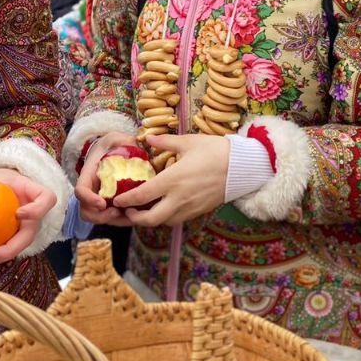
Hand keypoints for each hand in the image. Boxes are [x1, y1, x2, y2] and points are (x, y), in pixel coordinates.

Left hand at [0, 168, 56, 268]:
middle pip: (28, 237)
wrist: (2, 189)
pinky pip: (0, 251)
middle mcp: (34, 218)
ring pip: (12, 250)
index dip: (36, 209)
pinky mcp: (14, 241)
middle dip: (8, 250)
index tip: (18, 213)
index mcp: (34, 195)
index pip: (46, 200)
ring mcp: (25, 231)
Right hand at [73, 131, 139, 227]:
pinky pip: (112, 218)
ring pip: (99, 218)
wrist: (112, 151)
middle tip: (116, 213)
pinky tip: (136, 215)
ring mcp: (99, 199)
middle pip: (86, 211)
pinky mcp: (111, 205)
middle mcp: (91, 190)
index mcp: (88, 175)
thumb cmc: (112, 145)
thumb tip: (132, 144)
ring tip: (129, 216)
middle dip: (100, 217)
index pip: (81, 190)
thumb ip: (122, 140)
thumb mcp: (116, 139)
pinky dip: (122, 221)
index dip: (88, 199)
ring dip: (113, 221)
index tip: (102, 203)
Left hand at [114, 134, 228, 227]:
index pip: (142, 196)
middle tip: (126, 210)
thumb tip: (147, 137)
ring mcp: (190, 207)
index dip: (125, 200)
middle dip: (134, 218)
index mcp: (173, 180)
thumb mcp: (189, 142)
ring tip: (142, 209)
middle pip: (150, 219)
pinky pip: (177, 219)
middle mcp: (179, 198)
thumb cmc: (216, 151)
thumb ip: (165, 142)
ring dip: (150, 219)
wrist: (243, 167)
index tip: (116, 199)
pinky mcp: (199, 211)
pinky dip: (165, 217)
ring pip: (163, 222)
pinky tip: (162, 207)